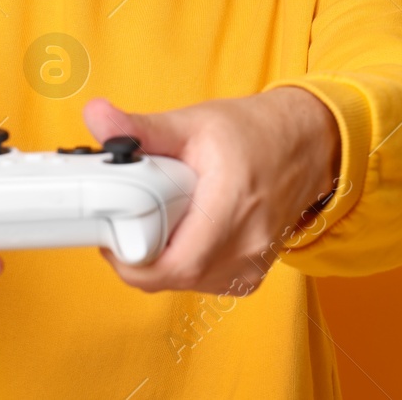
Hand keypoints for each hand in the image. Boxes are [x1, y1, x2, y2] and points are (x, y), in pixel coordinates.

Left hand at [82, 88, 341, 294]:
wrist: (306, 145)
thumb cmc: (254, 132)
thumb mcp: (194, 122)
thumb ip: (141, 129)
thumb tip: (96, 117)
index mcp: (232, 205)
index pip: (173, 263)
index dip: (132, 257)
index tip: (113, 233)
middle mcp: (246, 245)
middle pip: (172, 276)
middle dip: (139, 256)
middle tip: (128, 222)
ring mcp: (251, 265)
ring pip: (184, 284)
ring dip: (161, 260)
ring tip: (159, 220)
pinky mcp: (250, 275)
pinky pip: (202, 283)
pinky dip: (184, 263)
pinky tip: (184, 232)